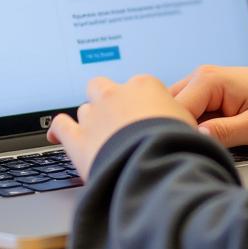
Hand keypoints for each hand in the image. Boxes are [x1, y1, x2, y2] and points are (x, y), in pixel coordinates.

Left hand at [48, 74, 196, 180]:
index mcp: (144, 85)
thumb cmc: (177, 144)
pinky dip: (57, 130)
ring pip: (85, 109)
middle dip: (107, 101)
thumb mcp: (189, 126)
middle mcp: (116, 94)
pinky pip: (61, 126)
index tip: (145, 116)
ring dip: (90, 120)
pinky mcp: (77, 138)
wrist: (155, 162)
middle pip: (103, 88)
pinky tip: (57, 135)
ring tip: (97, 137)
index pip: (138, 87)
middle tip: (117, 121)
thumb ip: (178, 121)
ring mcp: (94, 115)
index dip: (140, 103)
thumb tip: (190, 133)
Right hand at [169, 65, 247, 148]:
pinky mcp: (211, 95)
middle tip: (191, 154)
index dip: (176, 136)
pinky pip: (191, 112)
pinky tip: (205, 142)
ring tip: (198, 149)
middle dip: (175, 131)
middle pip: (168, 109)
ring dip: (184, 129)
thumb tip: (193, 140)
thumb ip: (223, 134)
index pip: (172, 111)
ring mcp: (204, 85)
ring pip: (177, 111)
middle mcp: (201, 77)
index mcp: (208, 80)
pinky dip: (194, 127)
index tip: (187, 155)